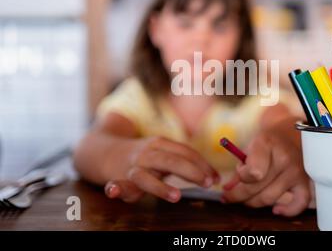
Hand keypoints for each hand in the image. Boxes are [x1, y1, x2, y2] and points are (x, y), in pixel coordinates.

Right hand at [104, 136, 219, 202]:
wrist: (105, 150)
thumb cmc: (145, 157)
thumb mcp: (163, 153)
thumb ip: (183, 161)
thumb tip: (213, 177)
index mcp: (160, 144)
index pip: (185, 152)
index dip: (202, 164)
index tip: (216, 178)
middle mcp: (147, 153)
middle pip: (170, 161)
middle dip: (191, 171)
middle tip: (208, 183)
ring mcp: (132, 167)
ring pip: (145, 176)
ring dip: (160, 187)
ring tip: (176, 196)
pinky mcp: (119, 180)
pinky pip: (116, 185)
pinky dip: (115, 188)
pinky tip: (113, 191)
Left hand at [222, 131, 309, 216]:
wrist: (288, 136)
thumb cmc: (266, 144)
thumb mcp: (249, 148)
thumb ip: (239, 169)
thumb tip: (228, 190)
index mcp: (266, 144)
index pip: (252, 173)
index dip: (241, 177)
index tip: (239, 174)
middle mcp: (284, 158)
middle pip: (257, 188)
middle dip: (239, 195)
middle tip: (231, 195)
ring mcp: (295, 172)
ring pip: (270, 199)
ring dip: (255, 202)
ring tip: (249, 196)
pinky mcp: (305, 182)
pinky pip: (299, 203)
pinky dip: (287, 211)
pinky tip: (276, 210)